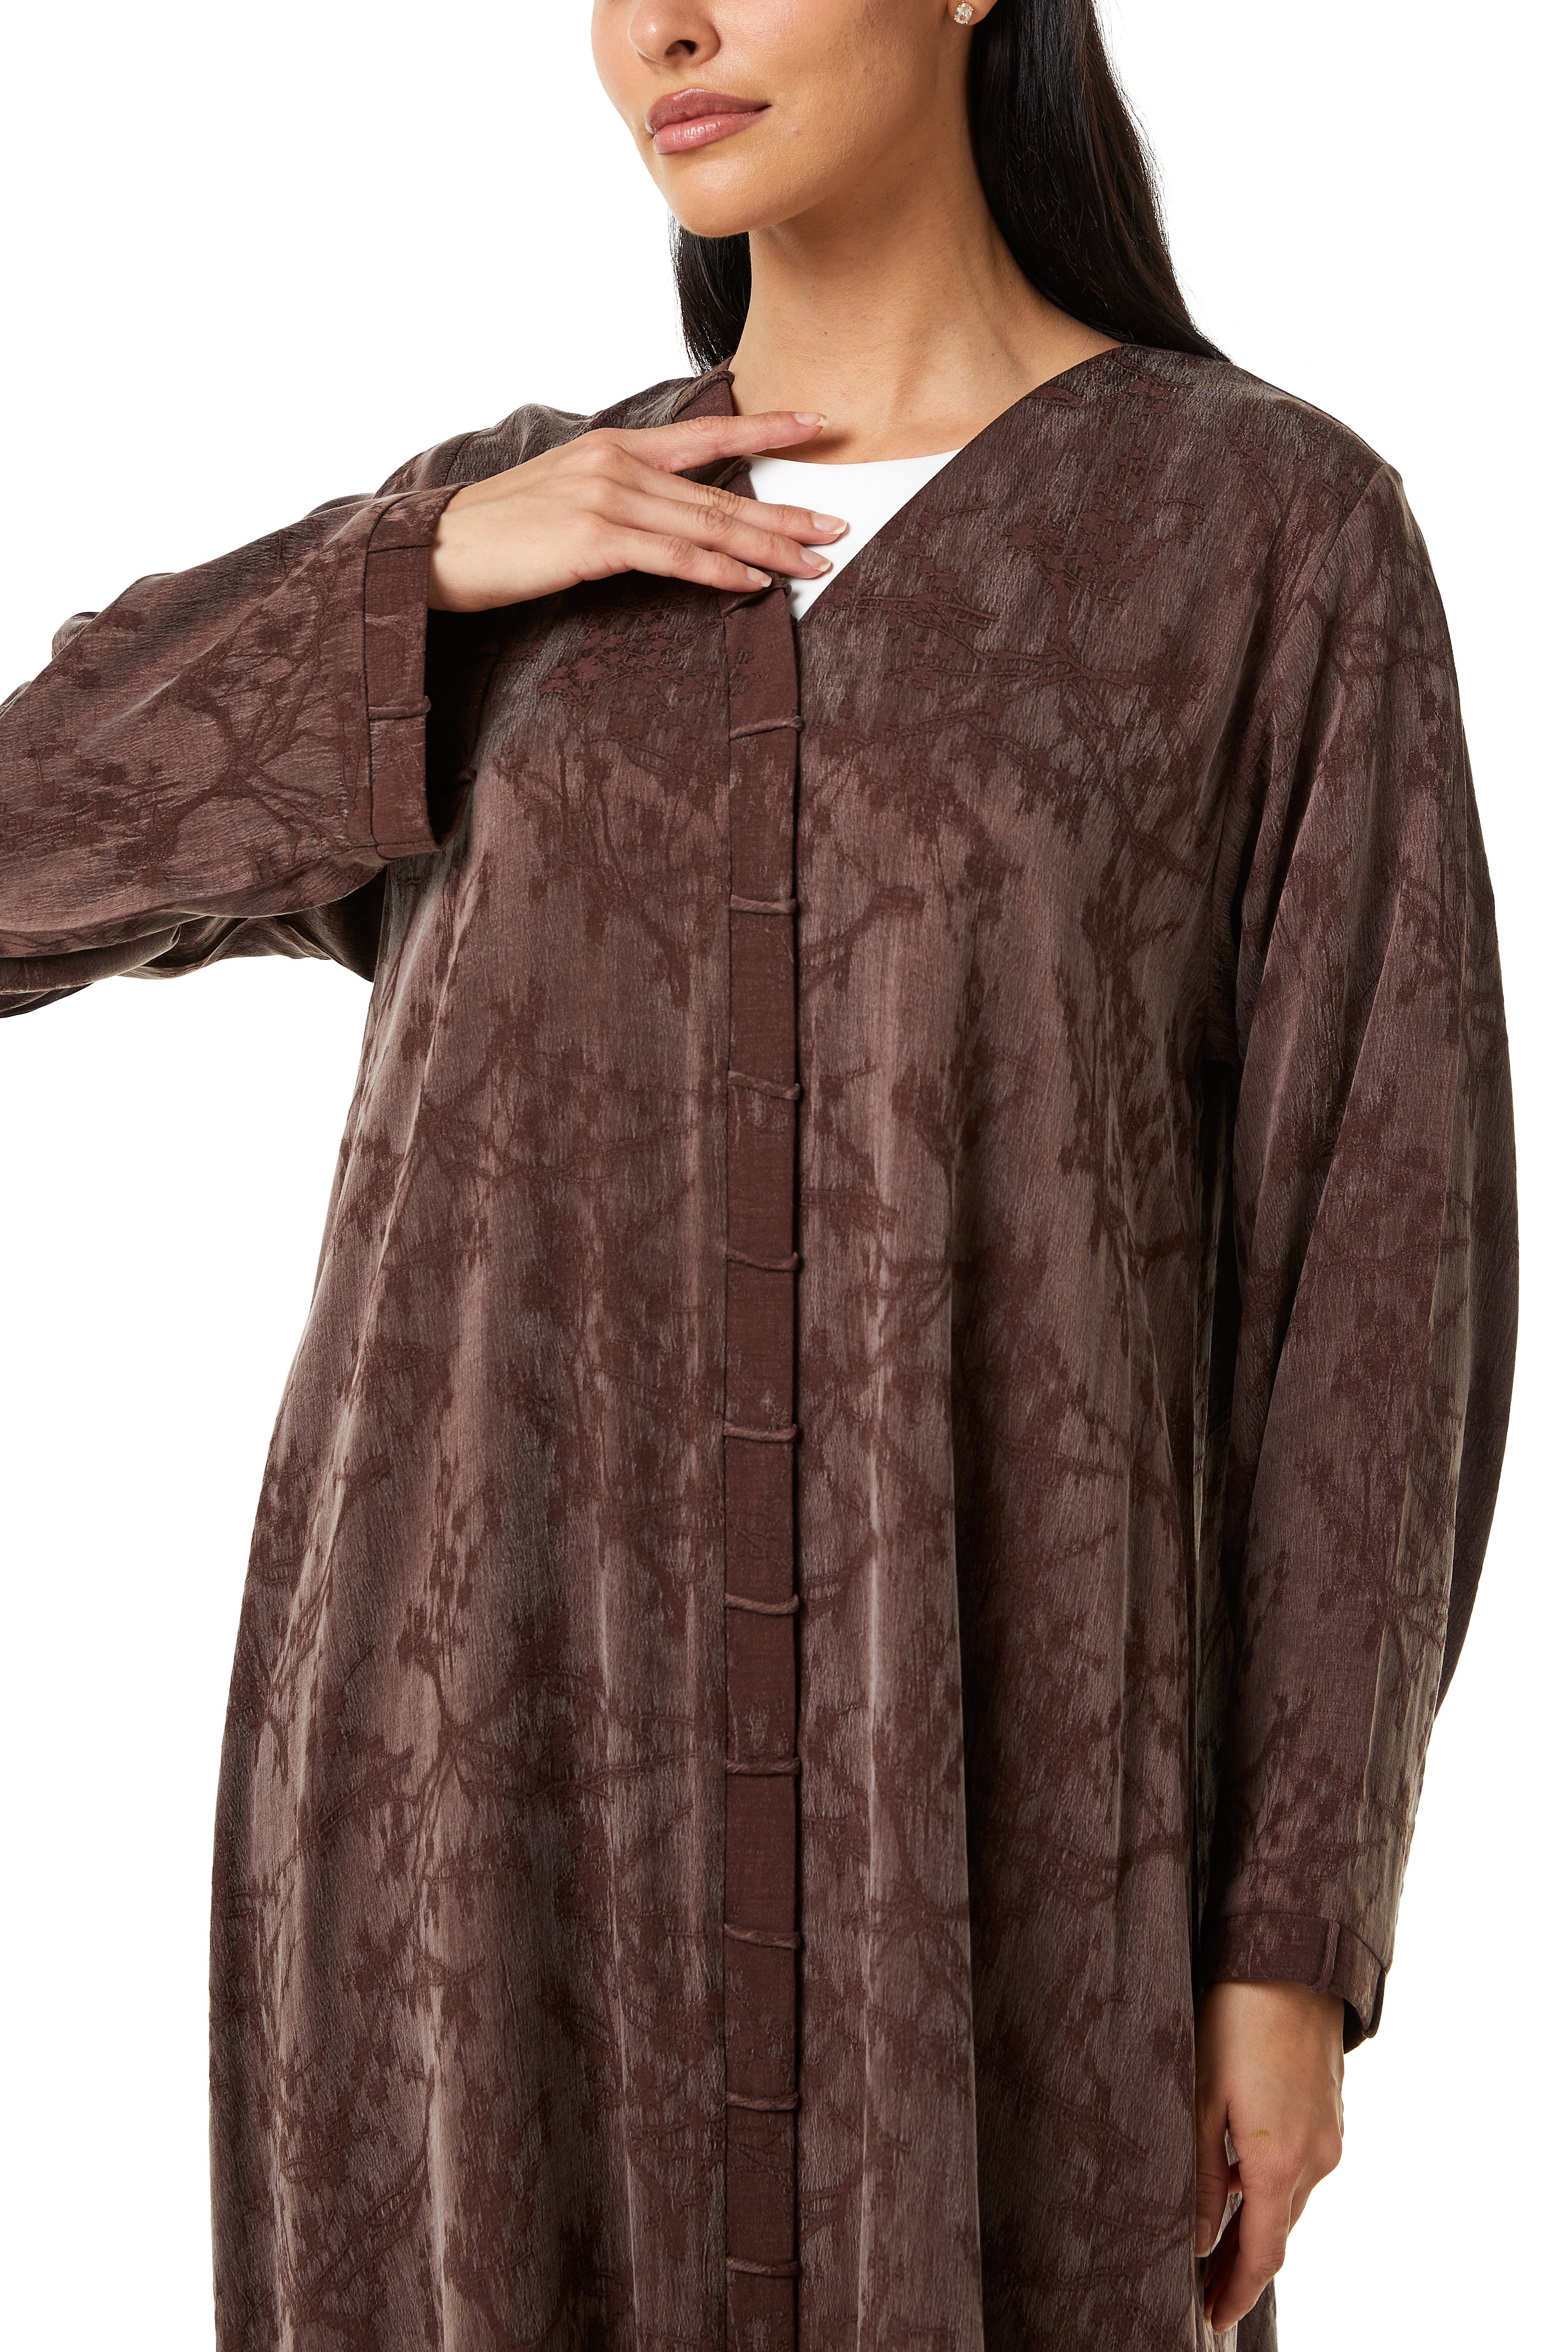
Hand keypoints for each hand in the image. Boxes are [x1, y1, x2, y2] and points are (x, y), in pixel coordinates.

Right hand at [426, 409, 846, 611]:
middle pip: (720, 491)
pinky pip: (675, 558)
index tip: (815, 424)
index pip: (704, 433)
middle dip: (786, 511)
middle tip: (838, 525)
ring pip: (708, 523)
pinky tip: (755, 586)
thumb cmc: (501, 534)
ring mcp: (606, 498)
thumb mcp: (566, 497)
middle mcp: (617, 463)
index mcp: (614, 447)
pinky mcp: (595, 538)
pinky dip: (720, 573)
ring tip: (816, 561)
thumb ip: (619, 495)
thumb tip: (664, 516)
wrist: (437, 549)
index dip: (765, 429)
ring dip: (768, 548)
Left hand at [1194, 1980, 1345, 2331]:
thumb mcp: (1200, 2098)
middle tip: (1205, 2291)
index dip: (1238, 2292)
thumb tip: (1200, 2240)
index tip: (1213, 2319)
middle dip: (1244, 2266)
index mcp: (1281, 2162)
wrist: (1290, 1959)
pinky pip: (1302, 2167)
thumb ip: (1203, 2176)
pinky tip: (1243, 2183)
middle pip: (1280, 2232)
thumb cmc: (1234, 2018)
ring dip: (1259, 2226)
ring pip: (1292, 2199)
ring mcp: (1330, 2134)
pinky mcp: (1331, 2110)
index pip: (1264, 2254)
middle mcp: (1317, 2158)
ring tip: (1217, 2245)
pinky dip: (1274, 2188)